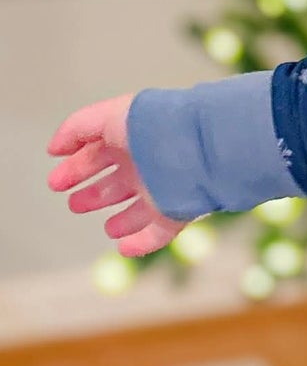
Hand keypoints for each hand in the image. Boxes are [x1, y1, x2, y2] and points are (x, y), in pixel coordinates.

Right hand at [46, 95, 185, 256]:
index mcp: (128, 141)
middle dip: (95, 194)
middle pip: (116, 184)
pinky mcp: (176, 214)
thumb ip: (75, 129)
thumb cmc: (151, 127)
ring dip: (122, 220)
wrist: (192, 147)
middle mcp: (145, 166)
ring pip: (139, 210)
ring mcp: (162, 191)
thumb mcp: (106, 118)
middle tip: (74, 204)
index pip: (97, 155)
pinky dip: (141, 243)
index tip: (56, 182)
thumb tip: (54, 148)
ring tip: (108, 228)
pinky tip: (124, 247)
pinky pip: (158, 233)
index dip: (75, 168)